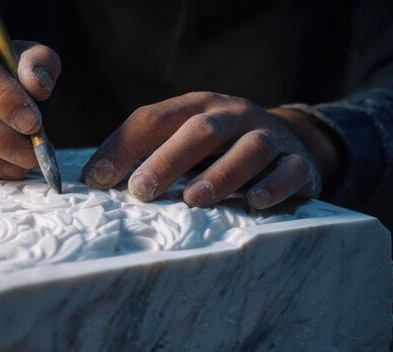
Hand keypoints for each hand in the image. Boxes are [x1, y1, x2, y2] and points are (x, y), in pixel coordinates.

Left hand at [82, 92, 339, 208]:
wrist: (292, 142)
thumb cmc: (219, 149)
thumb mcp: (183, 141)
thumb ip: (143, 154)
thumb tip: (94, 181)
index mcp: (196, 106)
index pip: (153, 118)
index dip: (123, 147)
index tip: (96, 180)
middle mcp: (233, 116)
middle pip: (202, 130)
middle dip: (168, 160)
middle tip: (141, 191)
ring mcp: (270, 137)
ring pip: (250, 148)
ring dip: (221, 174)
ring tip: (193, 200)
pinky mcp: (299, 164)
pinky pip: (290, 171)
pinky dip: (272, 187)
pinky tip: (253, 204)